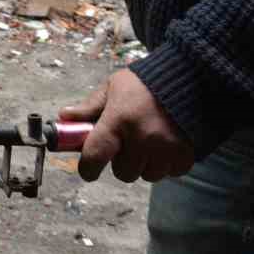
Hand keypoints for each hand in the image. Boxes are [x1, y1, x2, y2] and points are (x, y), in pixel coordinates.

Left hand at [61, 68, 193, 182]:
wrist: (188, 78)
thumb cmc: (144, 84)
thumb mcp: (113, 88)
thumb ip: (90, 106)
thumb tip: (65, 117)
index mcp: (119, 119)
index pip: (95, 155)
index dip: (88, 168)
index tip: (88, 170)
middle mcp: (142, 137)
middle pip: (123, 172)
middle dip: (121, 161)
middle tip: (127, 143)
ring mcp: (166, 148)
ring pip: (146, 175)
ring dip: (144, 164)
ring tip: (147, 141)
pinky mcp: (185, 155)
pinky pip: (169, 173)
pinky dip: (165, 164)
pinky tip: (164, 145)